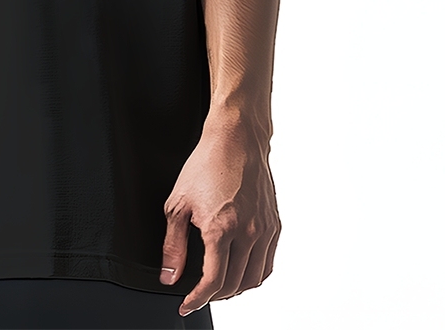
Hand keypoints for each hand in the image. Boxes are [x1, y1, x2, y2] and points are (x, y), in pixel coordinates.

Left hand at [159, 111, 280, 316]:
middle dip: (214, 296)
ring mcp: (264, 230)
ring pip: (255, 279)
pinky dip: (254, 276)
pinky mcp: (274, 225)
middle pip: (234, 285)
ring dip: (235, 290)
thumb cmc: (205, 165)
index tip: (187, 304)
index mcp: (221, 229)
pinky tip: (240, 271)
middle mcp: (248, 233)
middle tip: (198, 294)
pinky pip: (268, 263)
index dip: (197, 299)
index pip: (213, 282)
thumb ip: (173, 244)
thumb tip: (170, 275)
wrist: (236, 140)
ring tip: (218, 286)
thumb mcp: (178, 203)